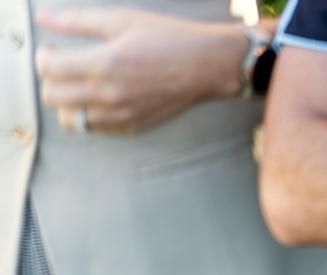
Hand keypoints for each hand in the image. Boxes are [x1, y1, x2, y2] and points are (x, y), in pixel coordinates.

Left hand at [35, 8, 250, 134]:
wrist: (206, 66)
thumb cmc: (167, 38)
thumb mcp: (121, 20)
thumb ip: (77, 21)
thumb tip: (43, 17)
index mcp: (103, 63)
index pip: (48, 69)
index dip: (43, 56)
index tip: (54, 49)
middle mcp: (109, 94)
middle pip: (52, 97)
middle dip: (50, 79)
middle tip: (63, 66)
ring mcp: (121, 114)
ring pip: (71, 119)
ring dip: (68, 102)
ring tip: (80, 86)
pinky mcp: (134, 125)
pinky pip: (96, 129)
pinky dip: (90, 115)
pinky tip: (101, 98)